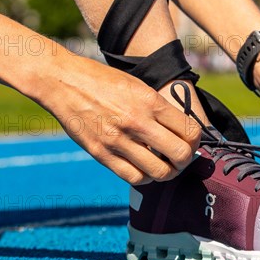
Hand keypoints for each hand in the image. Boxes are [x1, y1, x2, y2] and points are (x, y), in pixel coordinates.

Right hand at [39, 56, 200, 184]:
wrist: (62, 82)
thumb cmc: (104, 81)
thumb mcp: (139, 86)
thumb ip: (160, 109)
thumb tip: (183, 132)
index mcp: (151, 102)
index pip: (190, 131)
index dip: (196, 142)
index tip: (191, 143)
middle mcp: (137, 121)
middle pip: (180, 154)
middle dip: (186, 160)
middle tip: (181, 158)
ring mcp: (118, 140)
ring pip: (160, 172)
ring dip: (168, 172)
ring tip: (164, 166)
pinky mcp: (102, 153)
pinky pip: (134, 177)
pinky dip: (146, 178)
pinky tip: (145, 170)